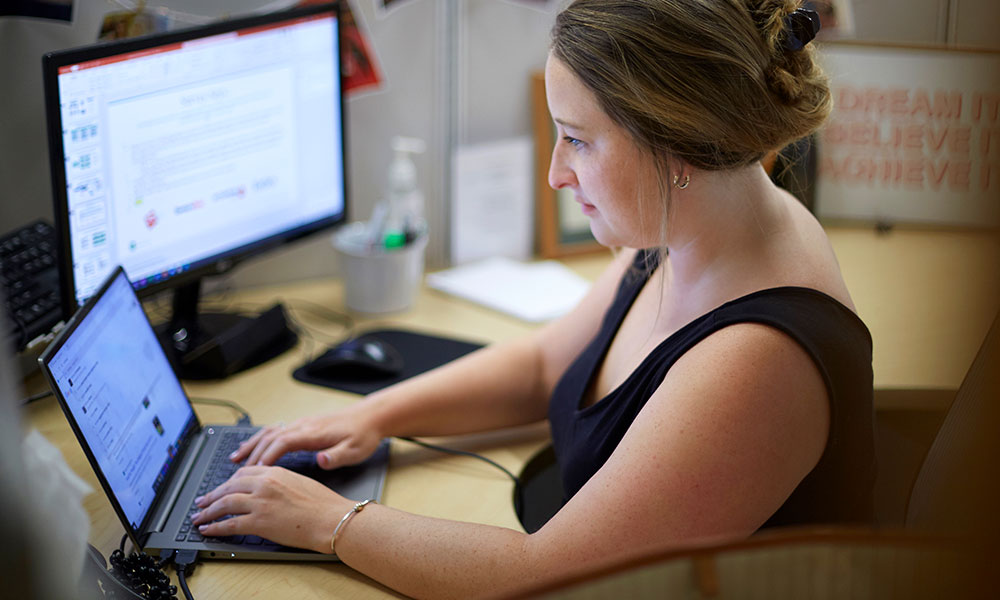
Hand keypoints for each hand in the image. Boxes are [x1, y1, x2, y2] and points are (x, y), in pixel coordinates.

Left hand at [191, 465, 349, 553]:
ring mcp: (260, 502)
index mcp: (275, 472)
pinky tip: (208, 530)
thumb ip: (280, 481)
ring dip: (208, 511)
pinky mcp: (259, 522)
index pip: (243, 473)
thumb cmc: (323, 504)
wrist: (331, 518)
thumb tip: (270, 489)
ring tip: (199, 517)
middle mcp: (264, 484)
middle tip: (202, 502)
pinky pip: (229, 524)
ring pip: (225, 504)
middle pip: (229, 486)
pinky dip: (215, 527)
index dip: (228, 482)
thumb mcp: (300, 482)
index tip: (222, 488)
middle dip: (212, 496)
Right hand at [232, 402, 382, 469]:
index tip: (255, 472)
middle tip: (237, 472)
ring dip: (252, 444)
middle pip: (271, 437)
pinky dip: (261, 438)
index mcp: (313, 433)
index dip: (267, 456)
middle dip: (252, 454)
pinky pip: (276, 430)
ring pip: (270, 432)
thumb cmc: (363, 435)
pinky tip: (253, 446)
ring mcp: (302, 424)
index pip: (283, 442)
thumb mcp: (355, 450)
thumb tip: (321, 461)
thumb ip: (337, 457)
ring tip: (235, 458)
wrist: (370, 417)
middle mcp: (304, 426)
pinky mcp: (303, 425)